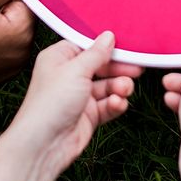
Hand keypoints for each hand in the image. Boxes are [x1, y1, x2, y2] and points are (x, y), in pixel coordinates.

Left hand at [7, 32, 142, 174]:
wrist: (44, 145)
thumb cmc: (51, 103)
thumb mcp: (76, 70)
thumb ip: (96, 53)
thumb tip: (109, 36)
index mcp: (59, 58)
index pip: (87, 46)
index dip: (106, 47)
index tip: (126, 47)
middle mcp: (69, 76)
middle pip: (101, 66)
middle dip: (118, 69)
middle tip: (137, 69)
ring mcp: (79, 97)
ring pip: (108, 86)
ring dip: (119, 87)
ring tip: (124, 89)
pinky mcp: (88, 115)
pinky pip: (108, 105)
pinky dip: (115, 103)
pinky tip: (118, 103)